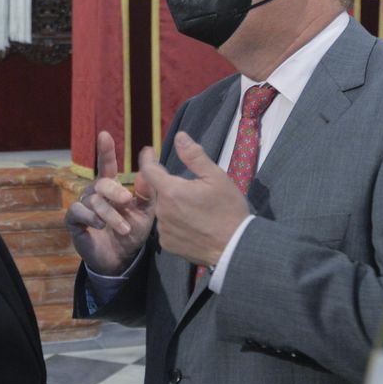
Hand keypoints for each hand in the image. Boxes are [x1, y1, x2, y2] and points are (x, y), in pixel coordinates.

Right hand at [66, 131, 154, 275]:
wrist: (120, 259)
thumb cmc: (131, 231)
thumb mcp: (145, 212)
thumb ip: (147, 192)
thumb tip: (147, 165)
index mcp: (111, 187)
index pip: (107, 164)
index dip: (105, 150)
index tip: (104, 134)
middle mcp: (95, 193)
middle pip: (102, 183)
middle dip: (115, 191)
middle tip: (128, 201)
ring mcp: (83, 206)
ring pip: (94, 201)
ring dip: (110, 214)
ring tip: (124, 228)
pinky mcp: (74, 221)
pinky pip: (78, 212)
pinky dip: (91, 217)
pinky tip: (100, 225)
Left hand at [138, 131, 248, 267]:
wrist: (234, 247)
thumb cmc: (228, 209)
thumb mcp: (216, 177)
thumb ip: (194, 156)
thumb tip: (179, 136)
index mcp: (171, 191)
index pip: (149, 169)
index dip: (148, 158)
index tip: (149, 151)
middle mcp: (162, 211)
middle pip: (160, 192)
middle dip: (171, 187)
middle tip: (194, 191)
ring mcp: (164, 230)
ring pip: (164, 210)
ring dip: (174, 206)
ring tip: (196, 211)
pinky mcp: (168, 245)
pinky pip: (167, 228)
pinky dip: (176, 224)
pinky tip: (193, 226)